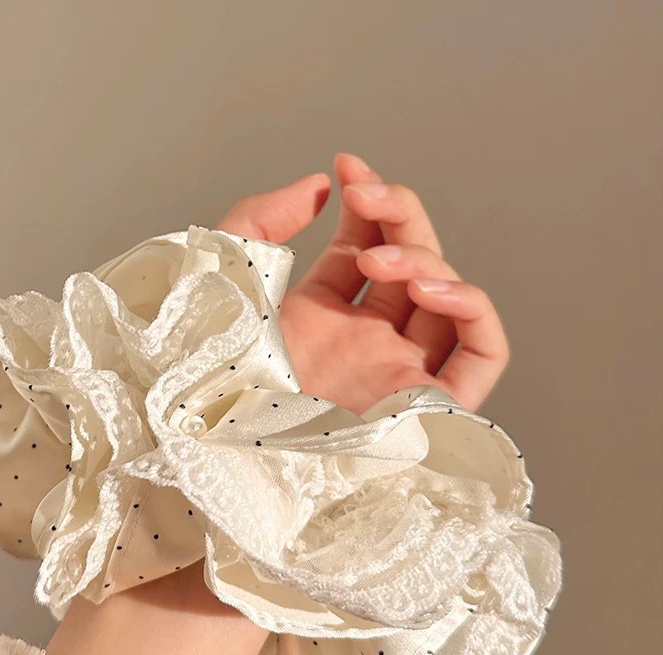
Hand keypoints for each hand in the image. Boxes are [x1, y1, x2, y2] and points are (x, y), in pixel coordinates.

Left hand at [215, 152, 508, 413]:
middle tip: (361, 196)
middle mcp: (364, 347)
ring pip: (447, 299)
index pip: (366, 249)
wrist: (224, 441)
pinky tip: (428, 287)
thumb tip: (316, 187)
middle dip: (396, 214)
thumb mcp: (225, 277)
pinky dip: (472, 307)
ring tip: (375, 261)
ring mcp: (398, 375)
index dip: (368, 202)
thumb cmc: (213, 371)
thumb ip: (258, 221)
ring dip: (425, 257)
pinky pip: (484, 353)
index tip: (347, 169)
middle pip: (411, 264)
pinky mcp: (429, 407)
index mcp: (319, 322)